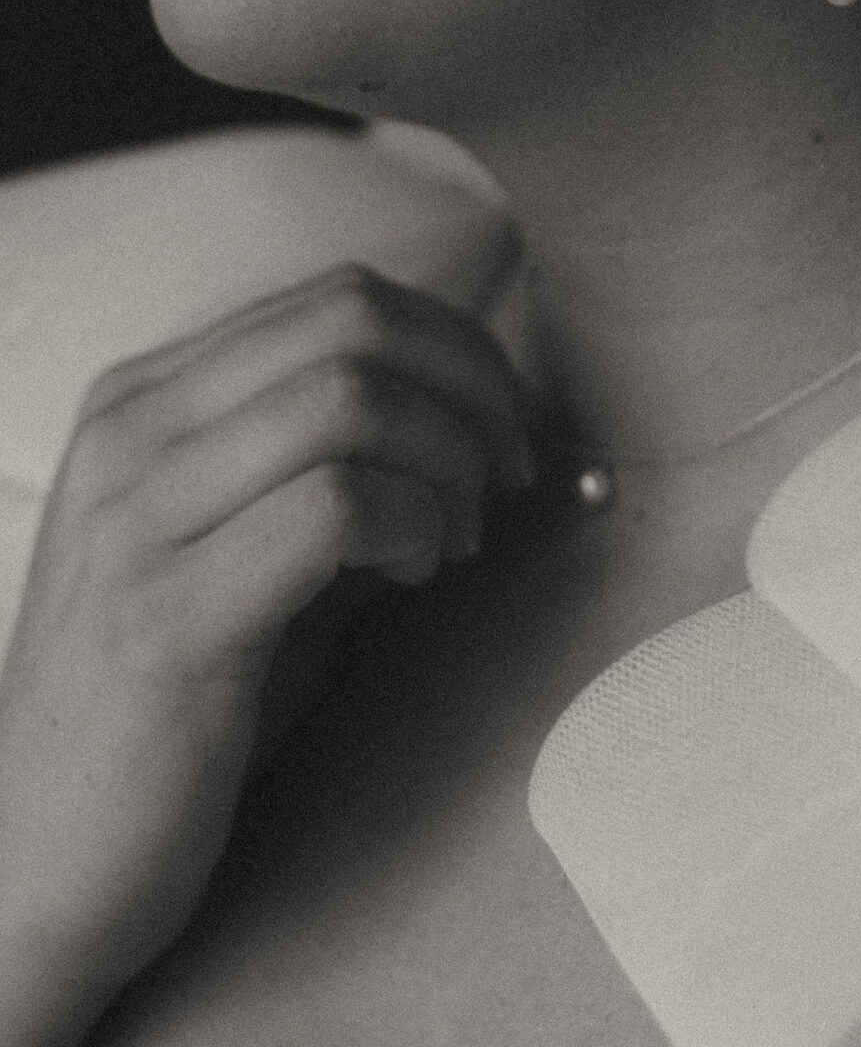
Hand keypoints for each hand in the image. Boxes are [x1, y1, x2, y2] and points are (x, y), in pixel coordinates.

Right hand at [0, 261, 536, 1042]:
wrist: (35, 867)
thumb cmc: (164, 711)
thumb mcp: (241, 554)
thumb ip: (331, 473)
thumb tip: (476, 426)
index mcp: (145, 400)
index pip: (335, 297)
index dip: (453, 346)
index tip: (507, 422)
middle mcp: (131, 434)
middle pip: (353, 323)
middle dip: (470, 385)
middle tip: (509, 473)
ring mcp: (138, 520)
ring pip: (350, 398)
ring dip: (447, 459)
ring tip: (456, 540)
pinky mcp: (167, 618)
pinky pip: (336, 508)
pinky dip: (412, 525)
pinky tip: (415, 577)